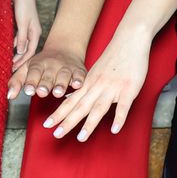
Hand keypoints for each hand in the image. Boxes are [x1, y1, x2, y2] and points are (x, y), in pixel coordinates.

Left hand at [7, 43, 84, 99]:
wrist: (64, 49)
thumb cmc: (43, 64)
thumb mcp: (27, 68)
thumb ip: (17, 82)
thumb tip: (9, 96)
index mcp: (38, 64)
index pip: (34, 73)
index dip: (31, 81)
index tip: (28, 90)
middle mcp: (52, 65)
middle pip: (48, 76)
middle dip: (45, 84)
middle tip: (41, 92)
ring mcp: (66, 67)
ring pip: (64, 76)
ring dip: (61, 84)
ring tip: (57, 92)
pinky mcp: (79, 71)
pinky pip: (80, 75)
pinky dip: (79, 80)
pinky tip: (77, 85)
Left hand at [11, 0, 41, 68]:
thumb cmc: (24, 5)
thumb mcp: (22, 23)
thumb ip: (21, 38)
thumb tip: (20, 52)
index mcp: (36, 33)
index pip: (30, 51)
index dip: (22, 61)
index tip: (14, 68)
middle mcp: (33, 32)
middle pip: (27, 49)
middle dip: (20, 59)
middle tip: (11, 68)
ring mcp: (28, 28)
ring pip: (22, 44)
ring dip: (16, 53)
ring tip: (9, 61)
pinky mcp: (22, 24)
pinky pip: (19, 38)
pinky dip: (14, 44)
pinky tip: (8, 48)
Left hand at [42, 27, 150, 141]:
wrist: (129, 39)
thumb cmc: (114, 56)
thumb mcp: (94, 71)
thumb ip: (84, 86)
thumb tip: (70, 97)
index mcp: (89, 83)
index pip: (70, 101)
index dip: (58, 113)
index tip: (46, 125)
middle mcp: (97, 86)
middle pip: (80, 106)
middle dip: (67, 121)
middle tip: (56, 134)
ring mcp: (113, 88)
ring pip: (98, 108)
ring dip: (89, 124)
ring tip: (80, 138)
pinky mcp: (128, 89)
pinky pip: (123, 107)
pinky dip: (118, 119)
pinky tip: (114, 130)